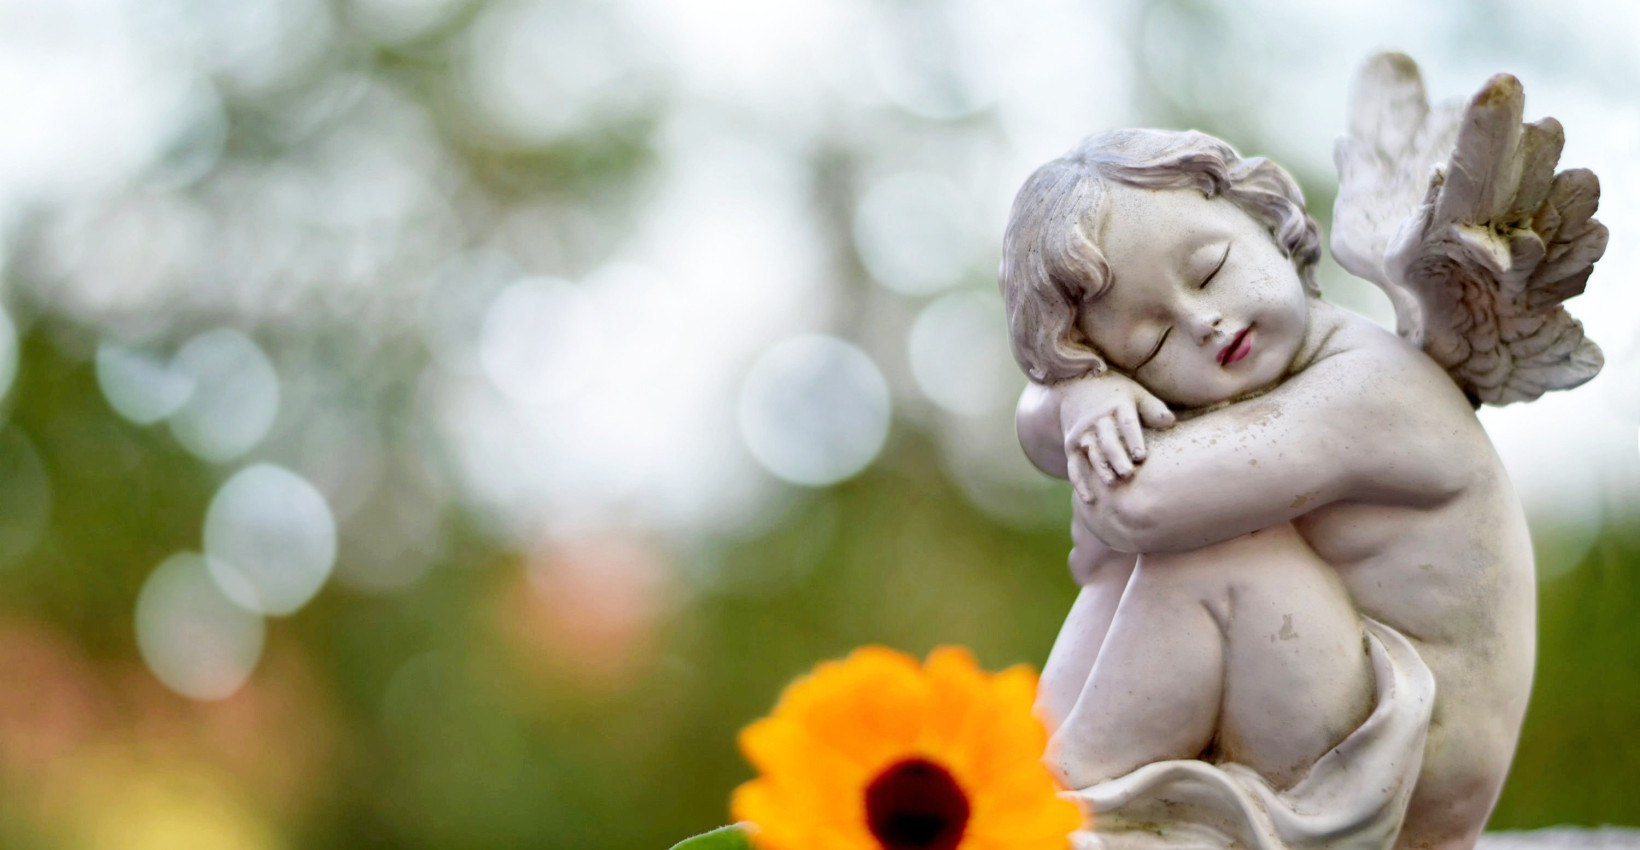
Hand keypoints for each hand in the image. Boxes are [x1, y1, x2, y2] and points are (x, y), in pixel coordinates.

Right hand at [1058, 371, 1174, 501]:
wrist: (1075, 388)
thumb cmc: (1115, 394)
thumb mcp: (1135, 394)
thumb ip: (1152, 408)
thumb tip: (1170, 422)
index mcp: (1117, 406)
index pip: (1126, 423)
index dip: (1133, 439)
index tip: (1141, 456)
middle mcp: (1097, 420)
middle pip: (1108, 441)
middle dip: (1116, 457)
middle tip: (1128, 474)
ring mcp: (1083, 434)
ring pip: (1092, 454)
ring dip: (1101, 468)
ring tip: (1111, 483)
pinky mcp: (1072, 447)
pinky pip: (1074, 466)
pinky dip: (1080, 483)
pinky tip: (1090, 499)